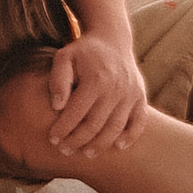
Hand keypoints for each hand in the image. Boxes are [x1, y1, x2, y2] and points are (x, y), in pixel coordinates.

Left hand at [39, 28, 147, 161]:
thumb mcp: (64, 57)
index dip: (63, 128)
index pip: (76, 112)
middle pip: (95, 124)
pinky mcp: (140, 96)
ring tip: (86, 153)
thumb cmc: (83, 51)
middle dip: (77, 141)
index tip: (52, 139)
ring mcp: (131, 93)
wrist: (112, 38)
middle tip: (65, 151)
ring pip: (116, 128)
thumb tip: (57, 106)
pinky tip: (118, 146)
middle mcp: (116, 88)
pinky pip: (138, 122)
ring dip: (100, 144)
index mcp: (96, 79)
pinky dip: (130, 136)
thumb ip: (58, 80)